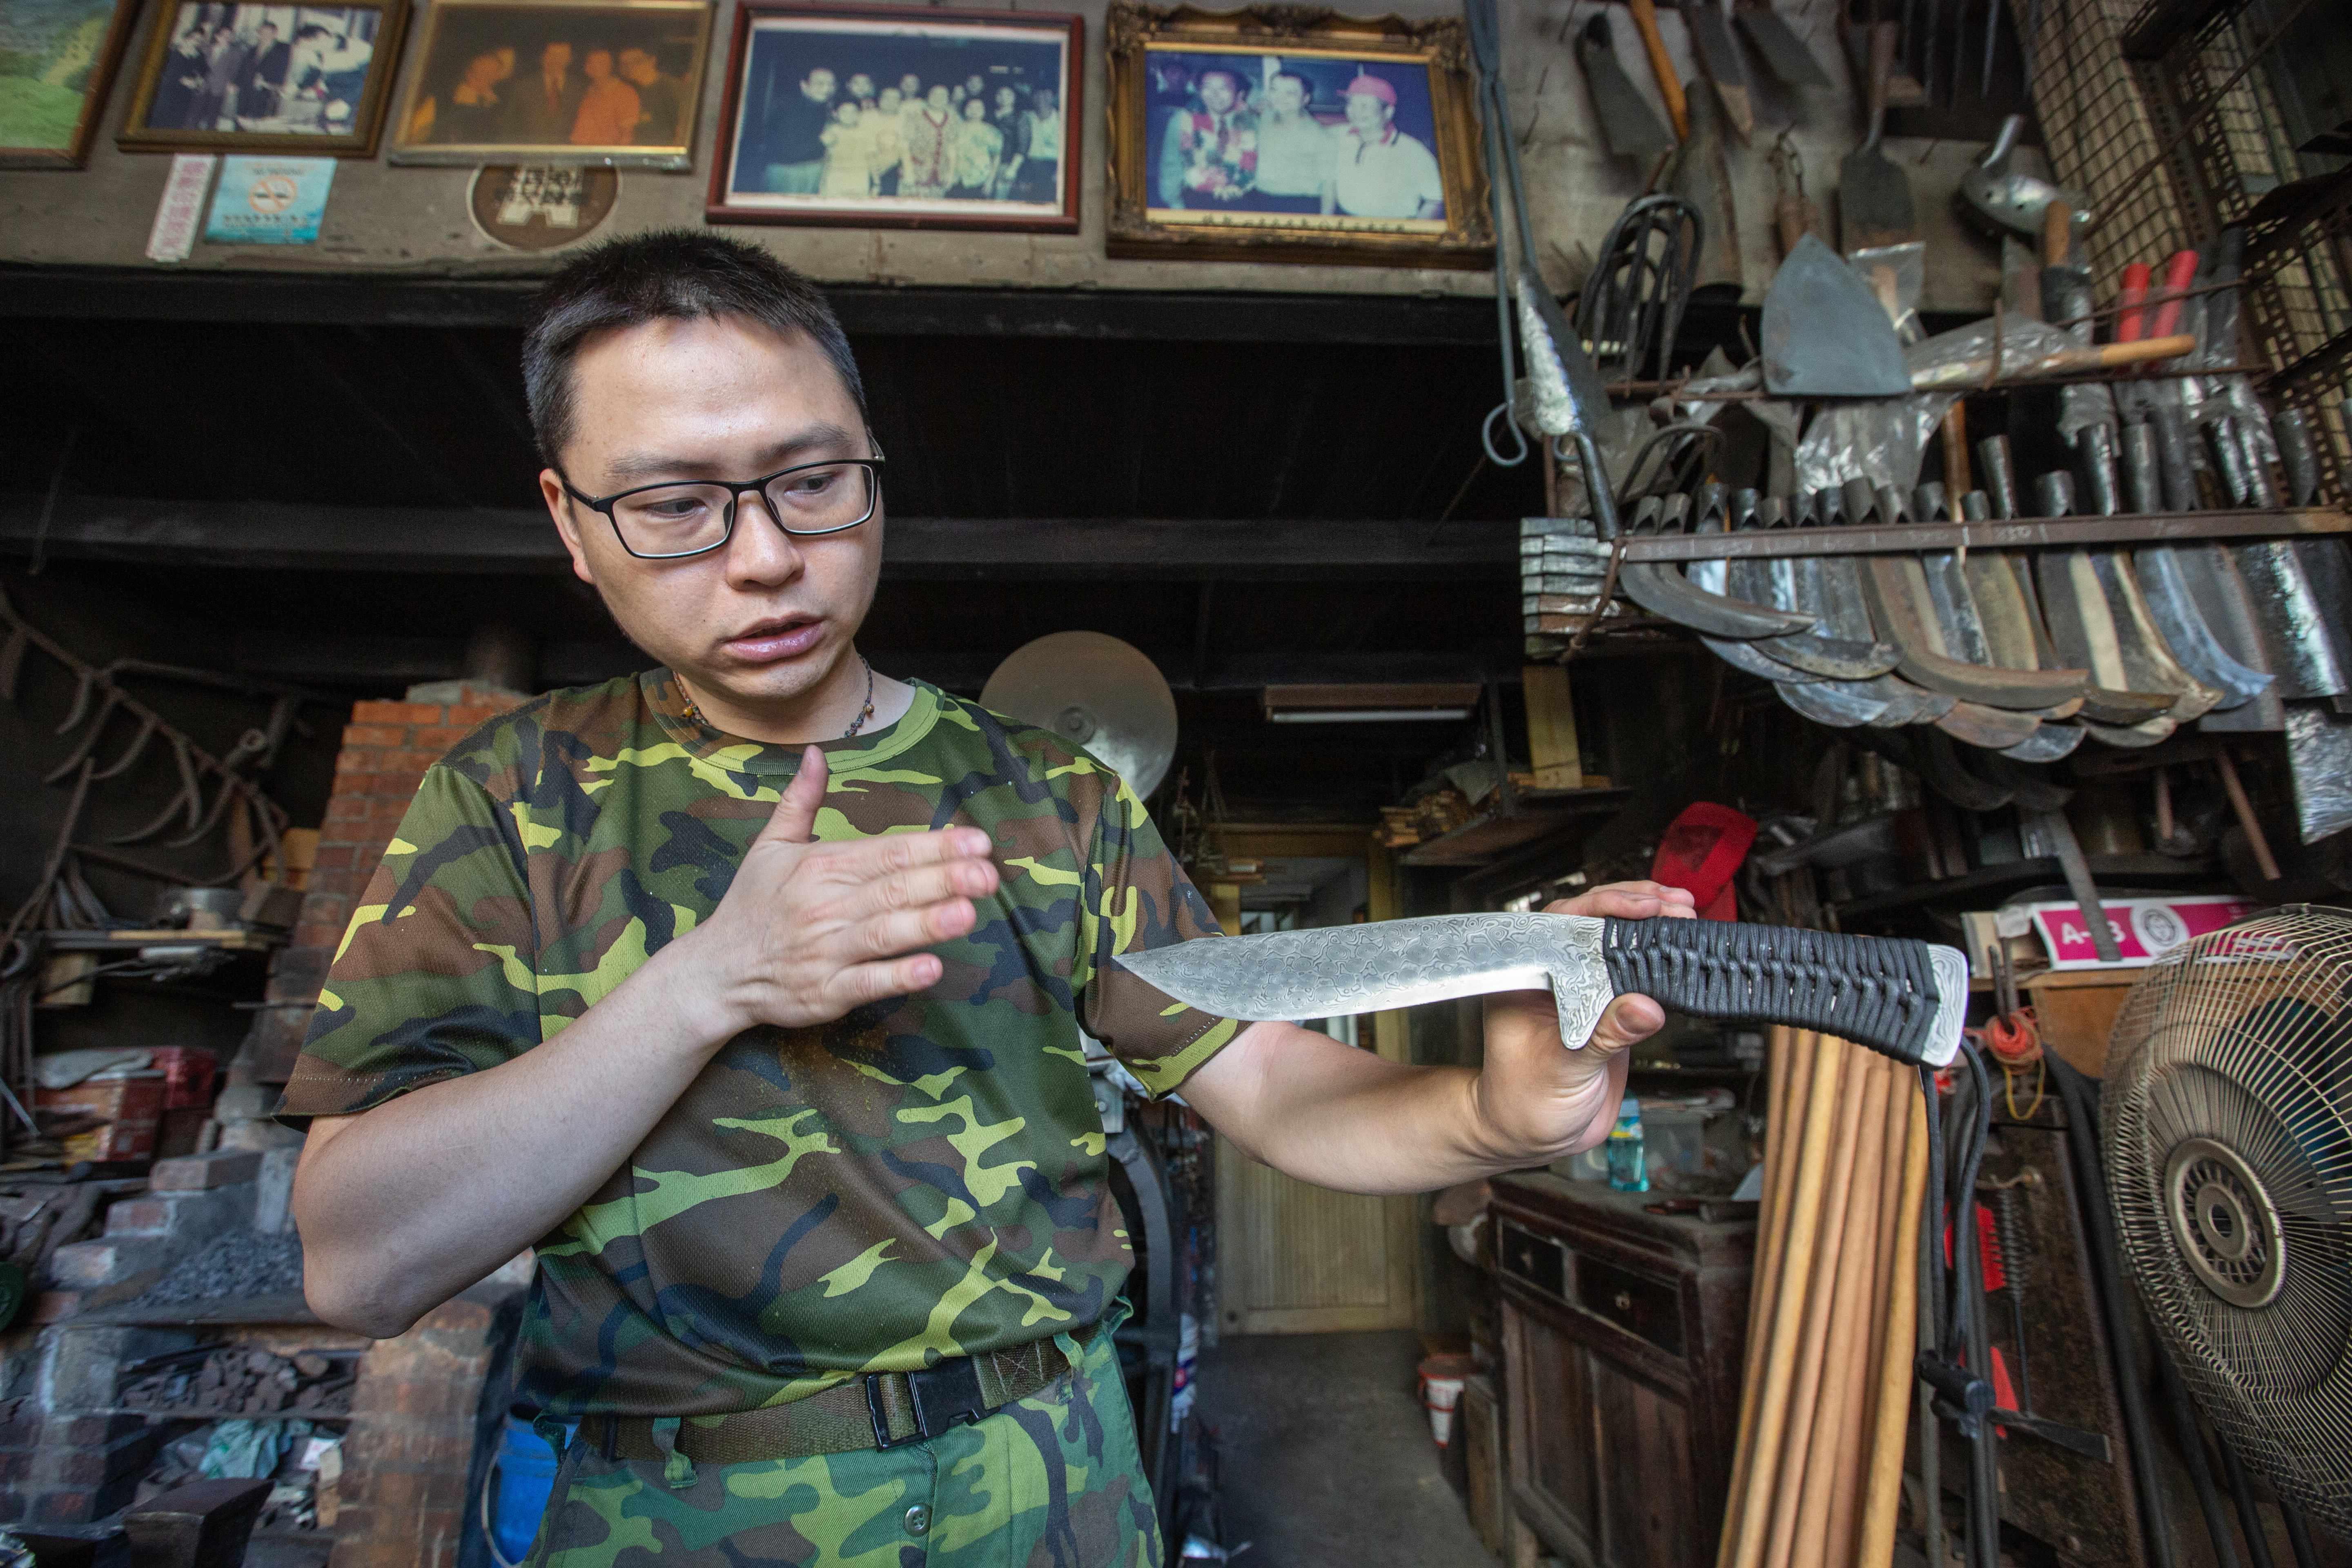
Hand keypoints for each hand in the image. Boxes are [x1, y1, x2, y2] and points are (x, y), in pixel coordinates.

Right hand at [678, 747, 999, 1037]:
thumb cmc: (752, 905)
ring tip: (970, 913)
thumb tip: (816, 753)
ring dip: (928, 924)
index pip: (887, 853)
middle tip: (988, 874)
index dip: (934, 847)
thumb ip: (801, 800)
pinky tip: (931, 969)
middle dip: (943, 880)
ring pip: (883, 934)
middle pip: (892, 889)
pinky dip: (897, 977)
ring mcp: (825, 952)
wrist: (715, 971)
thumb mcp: (769, 845)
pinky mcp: (824, 993)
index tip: (978, 842)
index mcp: (820, 866)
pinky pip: (866, 984)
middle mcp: (824, 906)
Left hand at [1471, 880, 1697, 1163]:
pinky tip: (1680, 944)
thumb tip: (1643, 1008)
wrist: (1535, 1135)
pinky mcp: (1608, 1006)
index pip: (1561, 922)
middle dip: (1633, 905)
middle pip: (1591, 920)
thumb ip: (1603, 1037)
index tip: (1640, 906)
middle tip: (1673, 903)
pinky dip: (1658, 956)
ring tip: (1683, 911)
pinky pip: (1633, 971)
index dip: (1602, 907)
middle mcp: (1553, 975)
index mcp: (1525, 976)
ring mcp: (1582, 988)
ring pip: (1614, 940)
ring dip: (1649, 923)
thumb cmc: (1524, 1103)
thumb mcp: (1562, 1070)